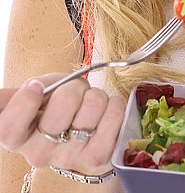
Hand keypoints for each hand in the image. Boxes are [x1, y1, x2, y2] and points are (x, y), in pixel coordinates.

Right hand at [0, 73, 124, 175]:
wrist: (79, 128)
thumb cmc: (53, 106)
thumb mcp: (32, 94)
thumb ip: (16, 93)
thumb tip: (18, 89)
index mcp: (17, 136)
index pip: (9, 128)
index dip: (24, 104)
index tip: (37, 86)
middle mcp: (39, 152)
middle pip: (62, 107)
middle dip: (73, 87)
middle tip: (74, 91)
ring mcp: (68, 157)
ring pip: (92, 106)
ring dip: (96, 95)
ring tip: (90, 102)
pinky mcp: (97, 157)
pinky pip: (113, 119)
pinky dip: (114, 105)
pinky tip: (107, 107)